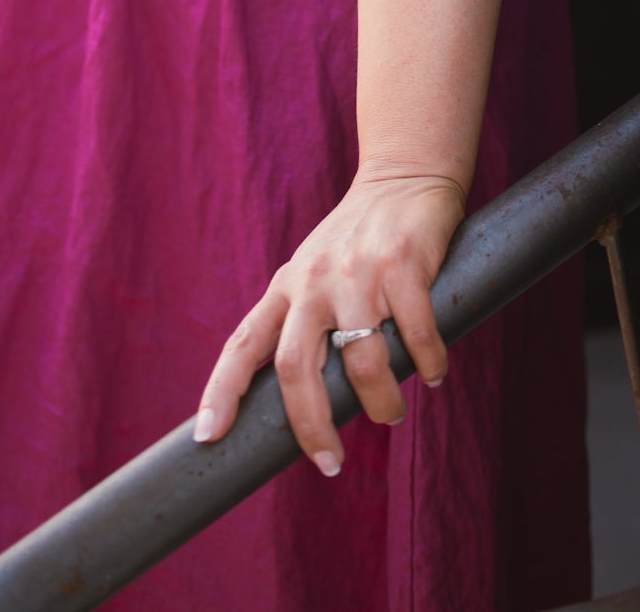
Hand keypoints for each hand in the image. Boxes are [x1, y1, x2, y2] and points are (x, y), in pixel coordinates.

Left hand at [192, 171, 465, 475]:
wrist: (404, 175)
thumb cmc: (357, 237)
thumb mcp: (314, 271)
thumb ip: (303, 321)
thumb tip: (307, 400)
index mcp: (286, 286)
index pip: (243, 344)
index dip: (222, 392)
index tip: (207, 437)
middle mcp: (313, 280)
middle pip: (294, 368)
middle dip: (310, 426)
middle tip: (330, 463)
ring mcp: (357, 272)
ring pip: (360, 361)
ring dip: (381, 402)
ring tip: (392, 414)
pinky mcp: (402, 265)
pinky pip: (414, 335)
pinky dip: (427, 364)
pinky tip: (432, 373)